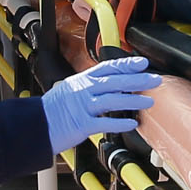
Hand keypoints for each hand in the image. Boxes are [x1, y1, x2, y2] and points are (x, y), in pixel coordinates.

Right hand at [42, 56, 157, 151]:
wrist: (35, 125)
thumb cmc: (53, 110)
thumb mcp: (70, 89)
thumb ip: (89, 86)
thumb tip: (111, 84)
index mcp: (82, 80)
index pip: (108, 68)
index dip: (126, 64)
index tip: (143, 63)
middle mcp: (83, 90)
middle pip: (114, 81)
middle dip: (137, 80)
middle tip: (155, 80)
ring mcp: (82, 107)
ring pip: (112, 99)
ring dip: (133, 99)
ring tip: (149, 102)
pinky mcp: (81, 124)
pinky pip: (104, 122)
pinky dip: (119, 123)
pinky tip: (132, 124)